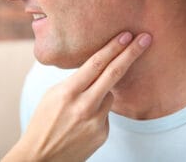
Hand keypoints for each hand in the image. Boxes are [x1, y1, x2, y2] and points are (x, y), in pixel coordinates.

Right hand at [2, 32, 151, 161]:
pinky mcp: (103, 134)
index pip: (96, 63)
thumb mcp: (53, 95)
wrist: (41, 156)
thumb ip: (76, 82)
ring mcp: (95, 121)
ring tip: (80, 107)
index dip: (113, 47)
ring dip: (102, 93)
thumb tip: (97, 71)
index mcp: (68, 91)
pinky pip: (106, 114)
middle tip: (145, 39)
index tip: (126, 35)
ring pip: (110, 95)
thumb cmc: (43, 122)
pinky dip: (98, 112)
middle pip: (114, 74)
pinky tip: (82, 122)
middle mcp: (85, 105)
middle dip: (131, 53)